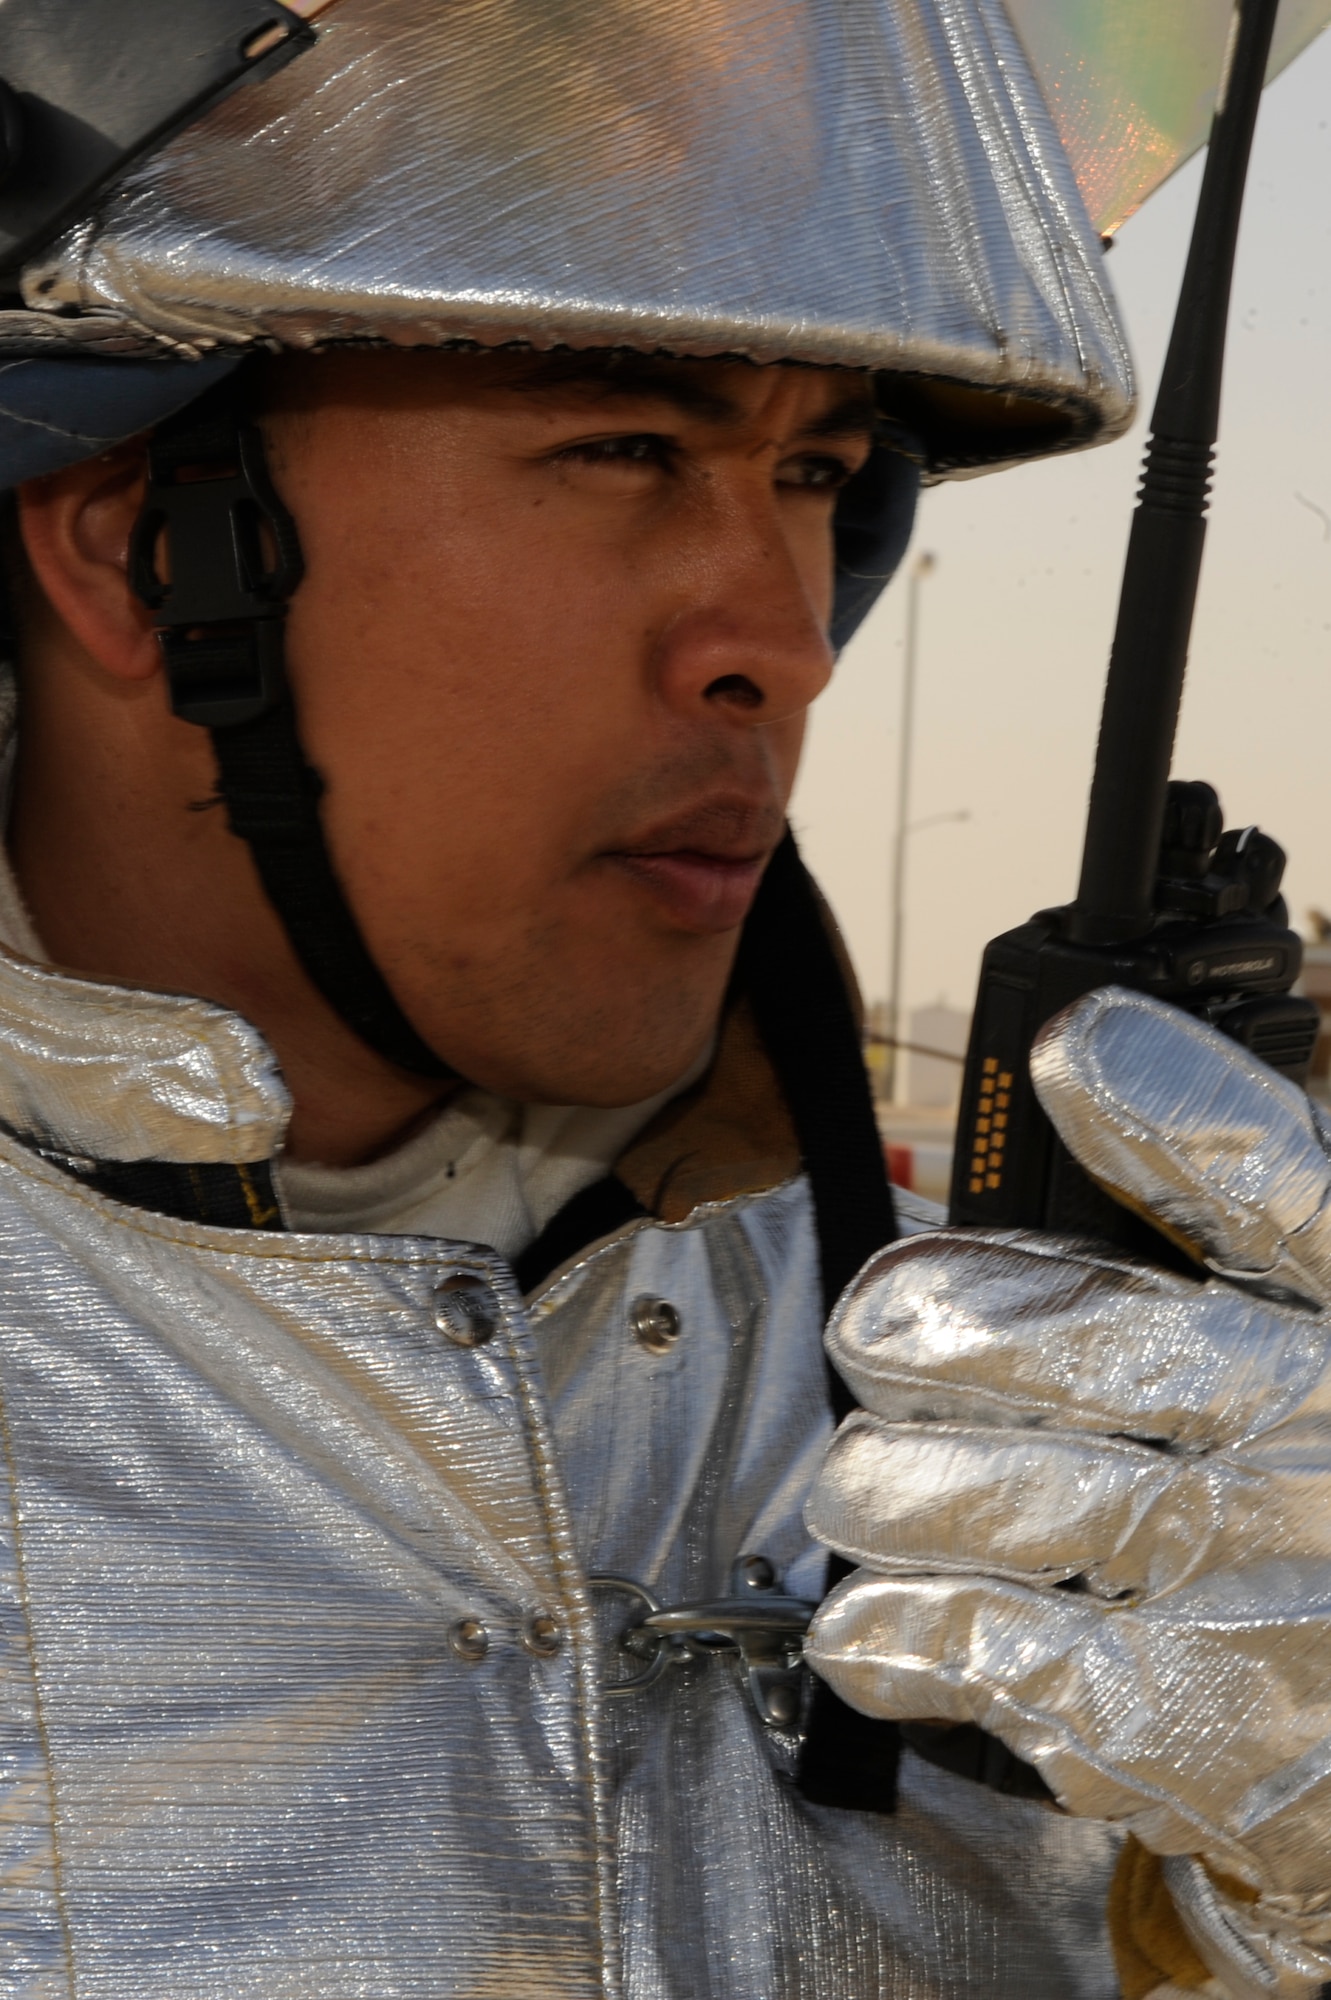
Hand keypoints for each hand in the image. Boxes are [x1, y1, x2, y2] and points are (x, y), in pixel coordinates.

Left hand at [805, 988, 1330, 1996]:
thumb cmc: (1318, 1508)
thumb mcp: (1299, 1339)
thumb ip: (1233, 1236)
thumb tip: (1088, 1092)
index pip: (1273, 1186)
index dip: (1167, 1108)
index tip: (1073, 1046)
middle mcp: (1312, 1432)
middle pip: (1104, 1340)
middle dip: (952, 1327)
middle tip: (866, 1328)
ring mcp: (1260, 1581)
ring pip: (1028, 1498)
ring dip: (904, 1487)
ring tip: (858, 1486)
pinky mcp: (1202, 1724)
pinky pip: (1017, 1657)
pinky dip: (913, 1632)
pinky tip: (863, 1622)